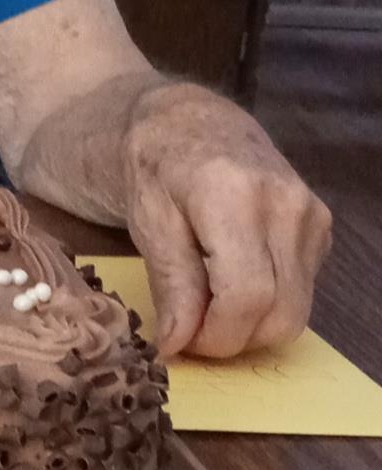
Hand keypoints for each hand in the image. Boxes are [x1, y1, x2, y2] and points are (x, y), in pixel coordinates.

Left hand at [122, 86, 330, 359]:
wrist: (189, 123)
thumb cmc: (157, 169)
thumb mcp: (147, 223)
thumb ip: (170, 283)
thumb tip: (178, 346)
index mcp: (235, 195)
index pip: (247, 294)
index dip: (215, 335)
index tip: (180, 342)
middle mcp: (287, 204)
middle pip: (280, 312)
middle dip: (233, 339)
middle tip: (190, 329)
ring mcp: (312, 215)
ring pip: (296, 311)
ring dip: (251, 327)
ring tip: (208, 304)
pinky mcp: (321, 228)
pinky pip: (301, 293)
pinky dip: (266, 304)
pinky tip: (232, 279)